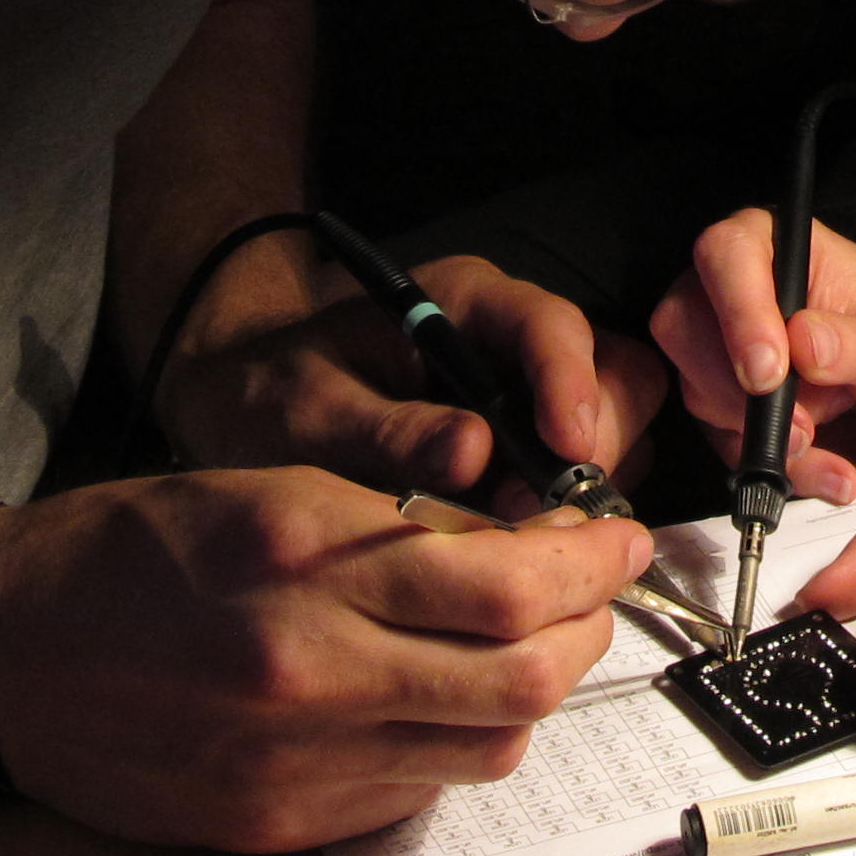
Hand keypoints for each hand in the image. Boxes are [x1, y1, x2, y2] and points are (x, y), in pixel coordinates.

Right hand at [0, 467, 649, 851]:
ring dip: (531, 692)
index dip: (589, 561)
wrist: (0, 653)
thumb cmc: (127, 550)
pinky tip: (439, 698)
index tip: (615, 537)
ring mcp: (294, 758)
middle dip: (586, 630)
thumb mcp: (269, 484)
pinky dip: (456, 743)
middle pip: (523, 676)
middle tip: (592, 591)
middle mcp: (309, 665)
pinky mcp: (277, 823)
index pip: (507, 581)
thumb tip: (516, 543)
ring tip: (525, 643)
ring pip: (488, 746)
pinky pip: (418, 793)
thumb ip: (396, 519)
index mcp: (305, 558)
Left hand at [162, 234, 668, 505]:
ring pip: (613, 434)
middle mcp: (515, 343)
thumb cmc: (271, 394)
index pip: (553, 326)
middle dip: (591, 449)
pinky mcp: (529, 455)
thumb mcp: (309, 408)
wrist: (242, 414)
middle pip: (614, 379)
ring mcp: (531, 400)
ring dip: (580, 492)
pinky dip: (561, 519)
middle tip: (531, 519)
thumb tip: (472, 454)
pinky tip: (509, 552)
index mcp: (467, 302)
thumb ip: (385, 430)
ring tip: (513, 540)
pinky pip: (580, 481)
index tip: (567, 449)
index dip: (572, 384)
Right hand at [650, 211, 855, 505]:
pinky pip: (724, 439)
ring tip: (821, 448)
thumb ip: (855, 344)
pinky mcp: (730, 402)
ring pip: (697, 387)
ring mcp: (727, 347)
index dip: (738, 309)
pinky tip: (824, 473)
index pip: (728, 254)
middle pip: (686, 322)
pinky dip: (771, 465)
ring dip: (756, 434)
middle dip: (734, 388)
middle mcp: (741, 290)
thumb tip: (803, 342)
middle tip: (798, 426)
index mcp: (783, 248)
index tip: (770, 371)